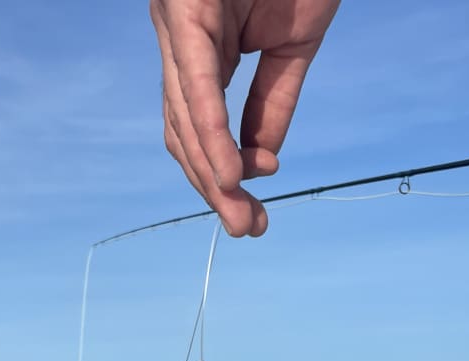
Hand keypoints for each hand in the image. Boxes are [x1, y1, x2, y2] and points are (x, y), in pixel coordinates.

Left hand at [151, 0, 339, 236]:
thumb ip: (272, 102)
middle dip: (215, 190)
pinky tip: (226, 176)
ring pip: (184, 120)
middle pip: (183, 135)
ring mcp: (177, 28)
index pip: (197, 129)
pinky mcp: (184, 12)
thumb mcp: (292, 45)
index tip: (253, 213)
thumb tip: (259, 163)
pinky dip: (211, 134)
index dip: (221, 174)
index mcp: (201, 50)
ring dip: (212, 177)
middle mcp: (180, 44)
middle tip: (250, 230)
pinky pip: (196, 85)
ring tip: (243, 218)